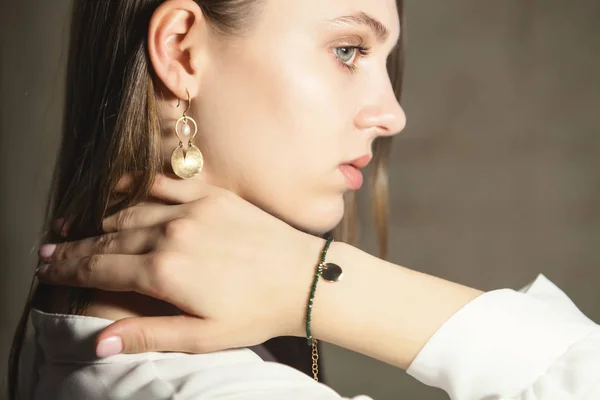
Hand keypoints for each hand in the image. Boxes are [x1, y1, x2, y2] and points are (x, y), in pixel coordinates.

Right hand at [37, 174, 321, 355]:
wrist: (304, 278)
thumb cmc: (256, 312)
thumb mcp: (203, 336)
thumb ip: (149, 334)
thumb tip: (100, 342)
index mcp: (164, 272)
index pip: (100, 269)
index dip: (67, 269)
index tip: (46, 267)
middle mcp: (171, 234)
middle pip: (107, 238)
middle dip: (75, 247)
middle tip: (50, 250)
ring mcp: (192, 210)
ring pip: (129, 210)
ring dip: (99, 220)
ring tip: (75, 226)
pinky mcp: (212, 195)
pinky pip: (164, 183)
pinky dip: (137, 187)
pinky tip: (121, 191)